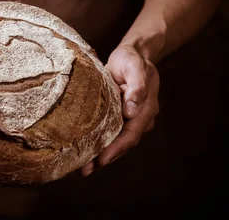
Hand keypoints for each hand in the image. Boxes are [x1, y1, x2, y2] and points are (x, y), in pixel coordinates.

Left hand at [80, 44, 159, 176]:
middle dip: (105, 158)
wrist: (132, 55)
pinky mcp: (119, 118)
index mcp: (146, 109)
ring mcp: (130, 120)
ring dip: (101, 156)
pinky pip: (110, 134)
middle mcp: (139, 119)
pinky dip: (99, 145)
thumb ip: (137, 87)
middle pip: (123, 144)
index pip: (131, 134)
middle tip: (86, 171)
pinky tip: (85, 154)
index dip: (117, 148)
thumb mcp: (135, 67)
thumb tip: (131, 111)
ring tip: (83, 169)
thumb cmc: (132, 60)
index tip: (102, 160)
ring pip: (116, 142)